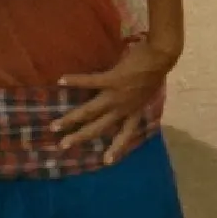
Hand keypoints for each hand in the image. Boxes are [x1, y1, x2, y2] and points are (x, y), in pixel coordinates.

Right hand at [51, 40, 180, 162]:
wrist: (161, 55)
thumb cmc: (154, 71)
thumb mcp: (147, 92)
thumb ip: (134, 99)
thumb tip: (124, 99)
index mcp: (134, 111)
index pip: (125, 134)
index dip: (116, 148)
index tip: (106, 162)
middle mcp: (124, 107)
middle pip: (99, 127)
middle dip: (81, 136)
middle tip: (63, 145)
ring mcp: (117, 95)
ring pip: (90, 111)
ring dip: (72, 118)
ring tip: (55, 124)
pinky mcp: (112, 80)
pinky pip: (90, 82)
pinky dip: (75, 81)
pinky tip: (61, 80)